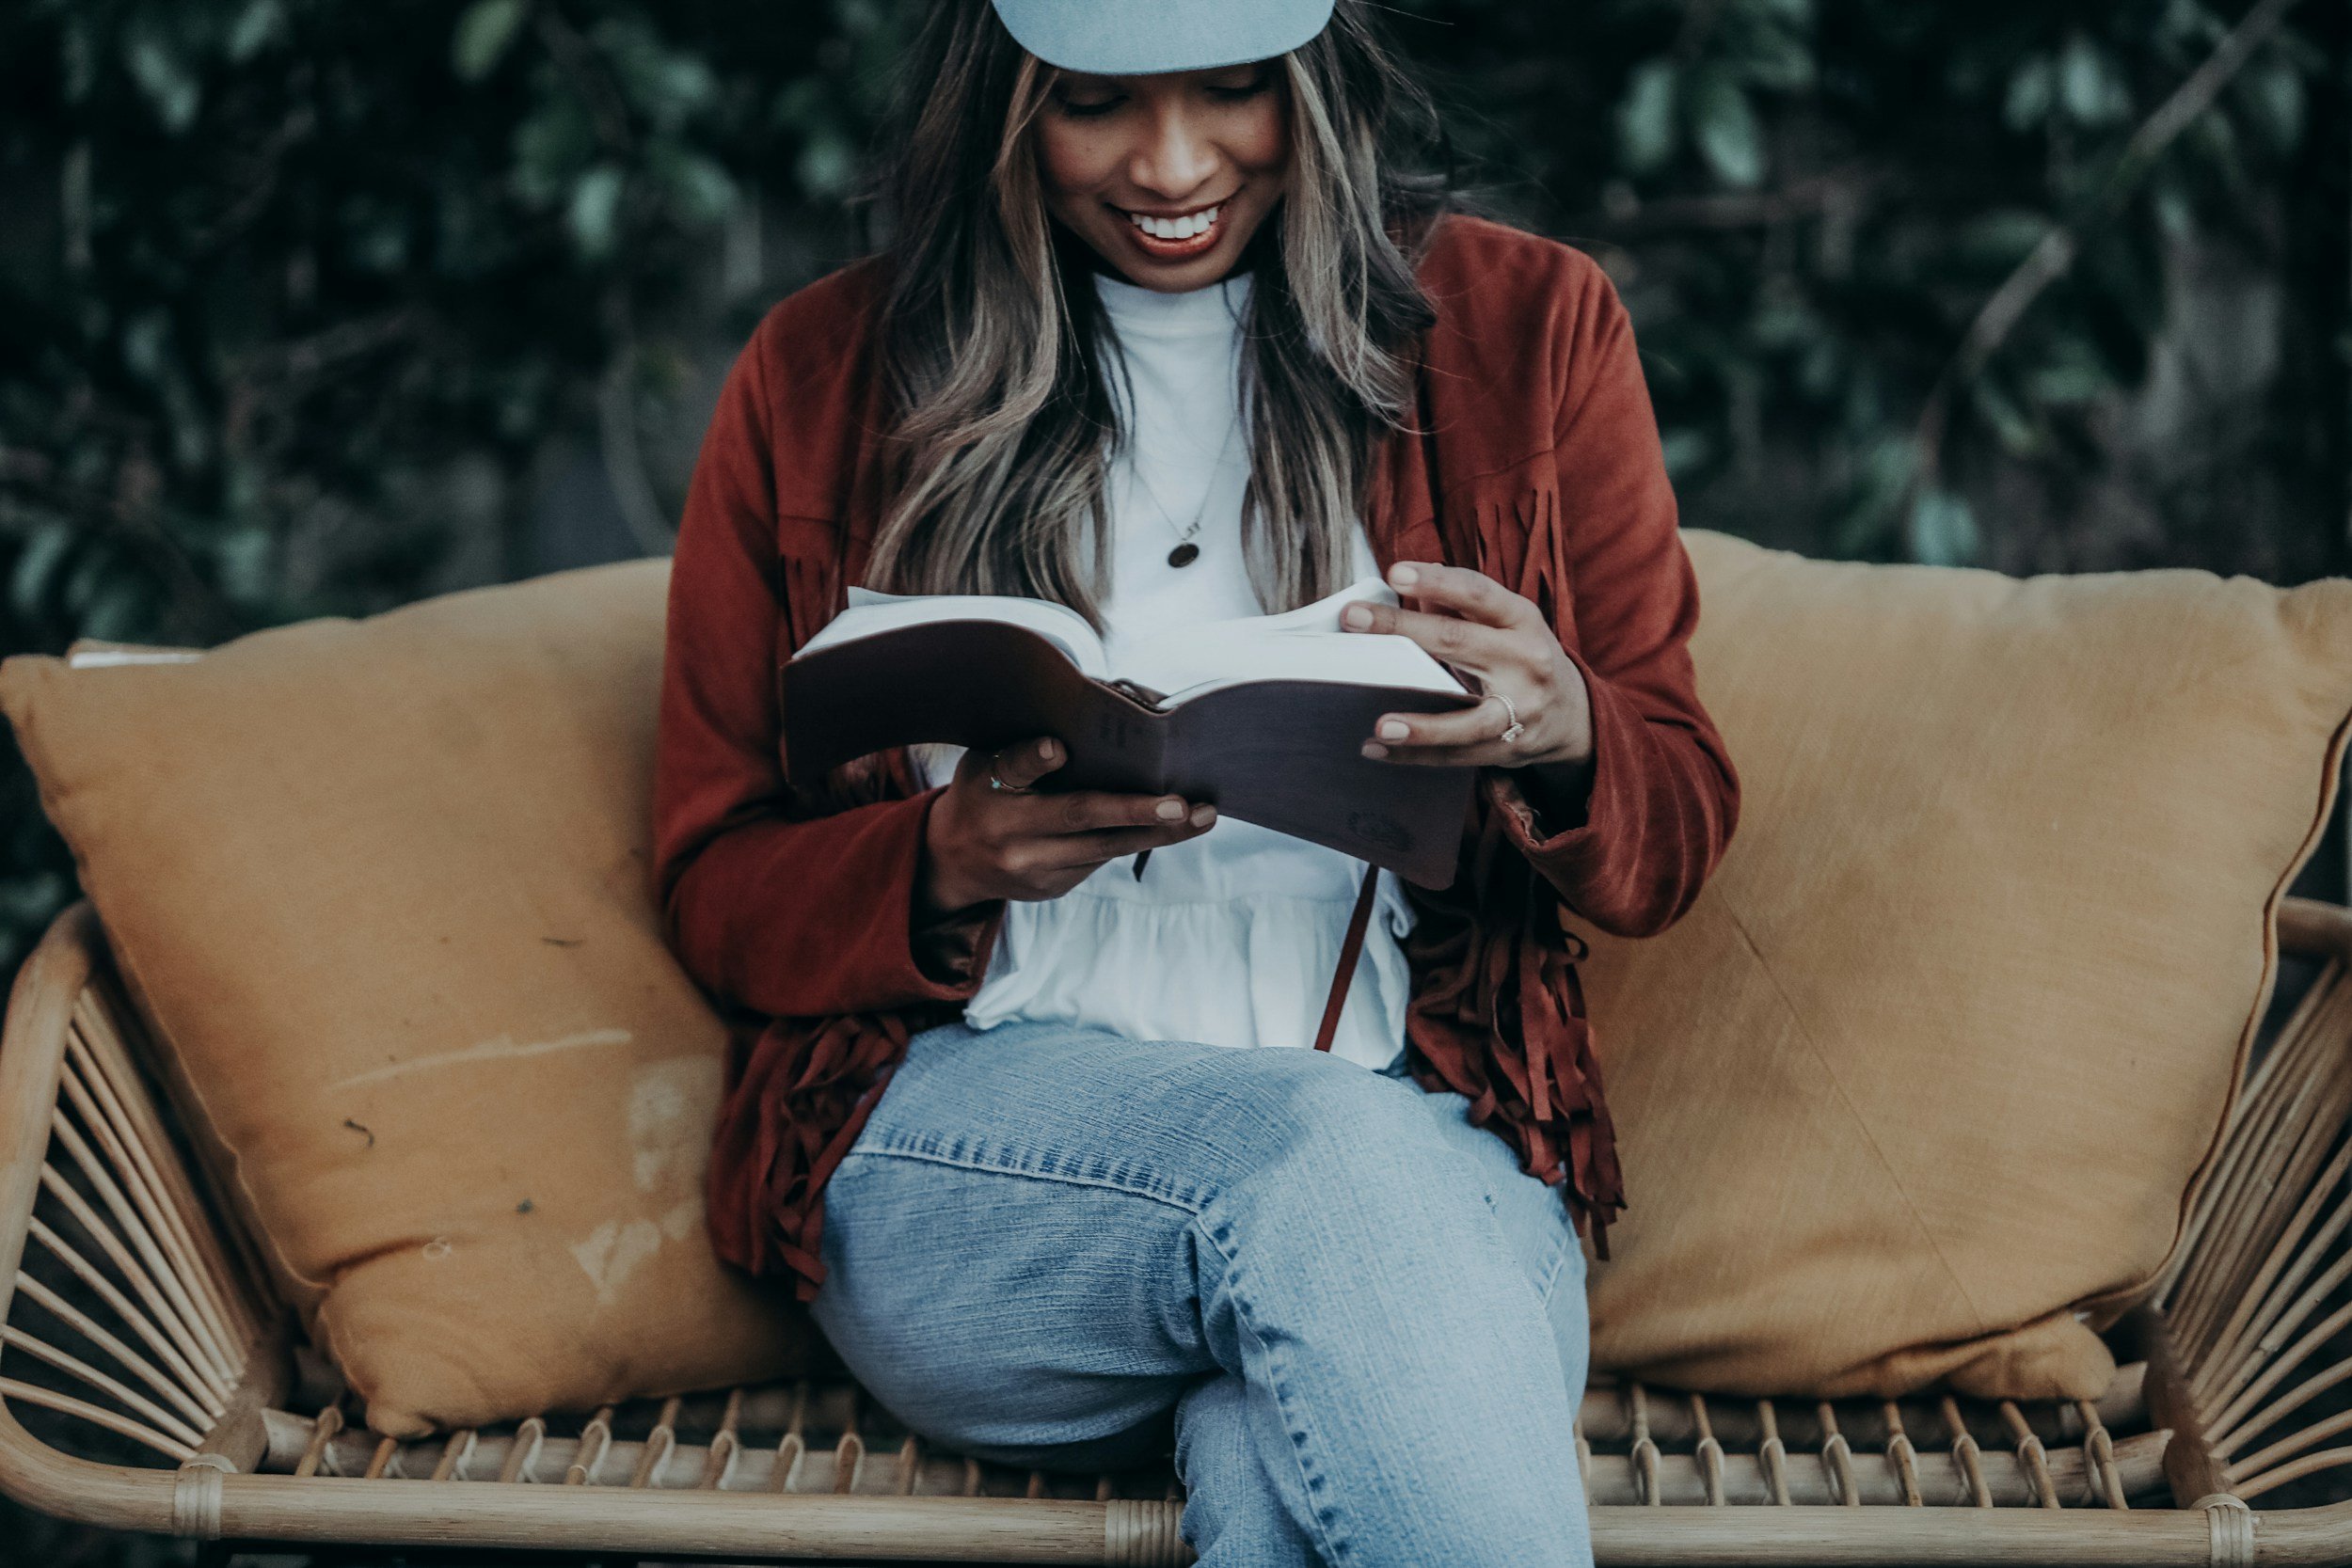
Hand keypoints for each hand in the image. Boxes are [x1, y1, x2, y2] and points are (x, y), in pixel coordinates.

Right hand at [918, 737, 1217, 916]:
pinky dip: (1138, 839)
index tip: (1057, 747)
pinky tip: (1174, 825)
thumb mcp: (984, 761)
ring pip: (1105, 848)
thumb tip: (1078, 732)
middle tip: (1181, 804)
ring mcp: (1033, 868)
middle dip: (1135, 811)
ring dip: (1160, 833)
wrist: (951, 862)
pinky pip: (1101, 860)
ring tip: (1204, 815)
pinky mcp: (1053, 888)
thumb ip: (1024, 749)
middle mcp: (1010, 833)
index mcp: (989, 789)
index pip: (1013, 768)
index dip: (1035, 758)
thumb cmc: (983, 792)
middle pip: (1078, 819)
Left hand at [1339, 561, 1594, 769]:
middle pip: (1458, 643)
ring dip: (1422, 727)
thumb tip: (1411, 585)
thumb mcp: (1506, 622)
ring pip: (1468, 721)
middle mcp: (1526, 661)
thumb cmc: (1523, 656)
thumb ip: (1460, 605)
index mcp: (1522, 620)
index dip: (1438, 581)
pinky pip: (1456, 755)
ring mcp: (1519, 710)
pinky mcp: (1508, 748)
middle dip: (1402, 630)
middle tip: (1353, 619)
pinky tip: (1377, 750)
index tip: (1396, 573)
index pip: (1478, 594)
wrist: (1573, 715)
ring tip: (1381, 726)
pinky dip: (1414, 756)